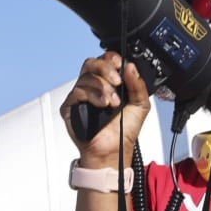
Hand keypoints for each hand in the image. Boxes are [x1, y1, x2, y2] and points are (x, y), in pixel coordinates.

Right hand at [60, 51, 151, 167]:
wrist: (114, 151)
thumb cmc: (124, 130)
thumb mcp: (140, 105)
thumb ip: (138, 85)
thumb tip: (131, 67)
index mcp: (108, 82)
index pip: (105, 61)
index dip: (111, 58)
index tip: (120, 63)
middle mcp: (93, 86)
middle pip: (92, 63)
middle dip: (105, 68)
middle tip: (117, 81)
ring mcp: (81, 96)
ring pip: (85, 77)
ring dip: (102, 87)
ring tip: (113, 102)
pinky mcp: (70, 107)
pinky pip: (77, 92)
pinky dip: (92, 96)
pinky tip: (103, 105)